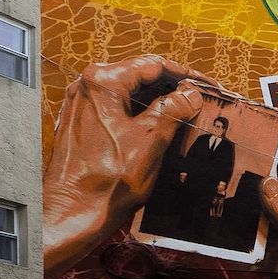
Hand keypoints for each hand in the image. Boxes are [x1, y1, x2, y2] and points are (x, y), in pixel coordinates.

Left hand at [42, 56, 205, 274]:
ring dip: (155, 101)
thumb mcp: (151, 141)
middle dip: (170, 87)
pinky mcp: (79, 122)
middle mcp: (87, 87)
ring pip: (127, 92)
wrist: (72, 213)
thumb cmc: (107, 183)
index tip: (205, 85)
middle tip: (199, 100)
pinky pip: (114, 107)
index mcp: (103, 84)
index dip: (184, 75)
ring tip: (184, 114)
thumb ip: (173, 110)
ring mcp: (80, 104)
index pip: (153, 65)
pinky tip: (157, 126)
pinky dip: (138, 112)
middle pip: (138, 76)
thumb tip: (191, 93)